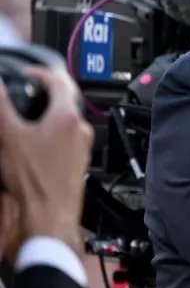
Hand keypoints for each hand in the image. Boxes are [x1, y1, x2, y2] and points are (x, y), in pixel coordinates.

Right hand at [0, 66, 91, 250]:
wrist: (49, 214)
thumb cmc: (34, 181)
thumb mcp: (8, 136)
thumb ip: (1, 106)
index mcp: (67, 117)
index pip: (59, 81)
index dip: (41, 73)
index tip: (29, 73)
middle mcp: (81, 129)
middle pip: (67, 100)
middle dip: (47, 93)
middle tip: (30, 91)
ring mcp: (83, 146)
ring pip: (68, 120)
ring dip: (50, 113)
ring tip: (30, 115)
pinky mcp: (79, 161)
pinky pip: (68, 138)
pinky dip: (53, 132)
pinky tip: (37, 142)